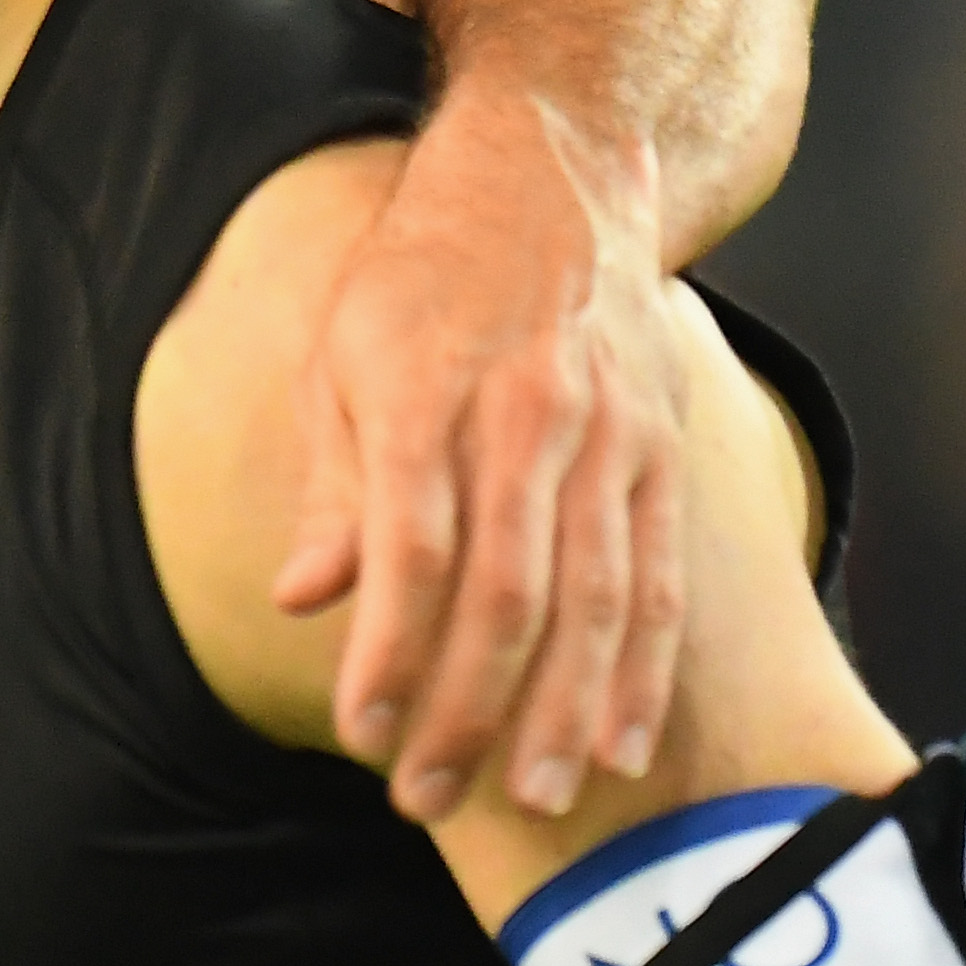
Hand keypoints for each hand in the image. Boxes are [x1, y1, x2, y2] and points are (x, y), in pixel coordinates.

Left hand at [270, 88, 690, 821]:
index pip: (412, 548)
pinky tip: (626, 739)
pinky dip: (645, 666)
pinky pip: (661, 574)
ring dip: (567, 708)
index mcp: (428, 392)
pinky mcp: (662, 447)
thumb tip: (302, 598)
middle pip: (508, 591)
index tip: (362, 730)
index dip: (389, 649)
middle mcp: (527, 415)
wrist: (550, 169)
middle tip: (428, 795)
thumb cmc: (422, 271)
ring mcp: (608, 433)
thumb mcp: (340, 353)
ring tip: (542, 797)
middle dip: (469, 707)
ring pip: (598, 595)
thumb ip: (332, 484)